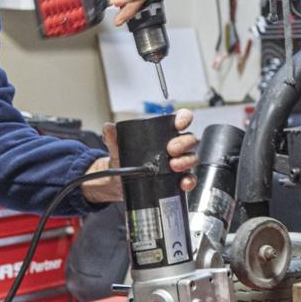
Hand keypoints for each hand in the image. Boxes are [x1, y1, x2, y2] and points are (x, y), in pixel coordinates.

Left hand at [81, 110, 198, 203]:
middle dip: (184, 143)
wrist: (119, 183)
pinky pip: (190, 179)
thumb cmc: (125, 160)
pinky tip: (183, 183)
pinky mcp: (177, 179)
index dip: (184, 118)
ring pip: (192, 158)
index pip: (181, 120)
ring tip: (173, 166)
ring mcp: (179, 162)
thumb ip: (113, 138)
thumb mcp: (117, 148)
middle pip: (190, 139)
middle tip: (171, 150)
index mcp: (164, 133)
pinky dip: (189, 181)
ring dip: (186, 161)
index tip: (179, 124)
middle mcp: (175, 147)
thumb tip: (108, 128)